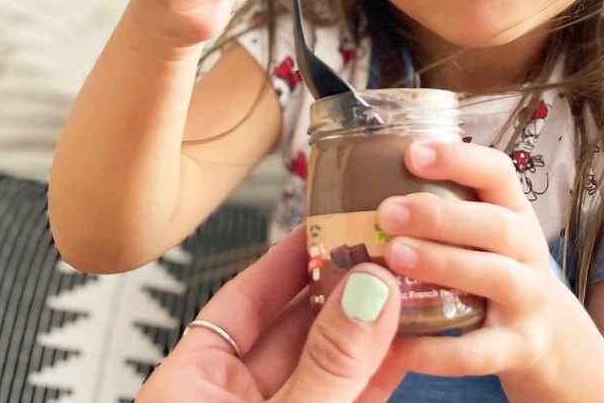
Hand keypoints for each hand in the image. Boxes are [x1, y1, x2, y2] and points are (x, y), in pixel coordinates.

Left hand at [137, 226, 404, 401]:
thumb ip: (325, 364)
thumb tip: (367, 292)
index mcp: (191, 389)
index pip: (242, 300)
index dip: (289, 257)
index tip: (327, 219)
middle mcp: (236, 402)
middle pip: (295, 326)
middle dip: (343, 286)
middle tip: (384, 246)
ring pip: (333, 361)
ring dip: (373, 325)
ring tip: (407, 281)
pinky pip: (356, 393)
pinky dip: (384, 367)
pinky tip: (412, 337)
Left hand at [376, 140, 588, 394]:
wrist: (546, 335)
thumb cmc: (491, 269)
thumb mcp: (477, 233)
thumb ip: (437, 212)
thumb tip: (359, 189)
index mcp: (512, 212)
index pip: (498, 173)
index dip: (459, 159)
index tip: (412, 154)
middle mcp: (526, 251)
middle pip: (497, 225)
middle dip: (442, 217)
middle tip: (388, 212)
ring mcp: (528, 301)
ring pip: (496, 277)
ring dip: (445, 264)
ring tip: (395, 257)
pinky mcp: (519, 348)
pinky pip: (478, 352)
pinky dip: (436, 350)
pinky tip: (393, 344)